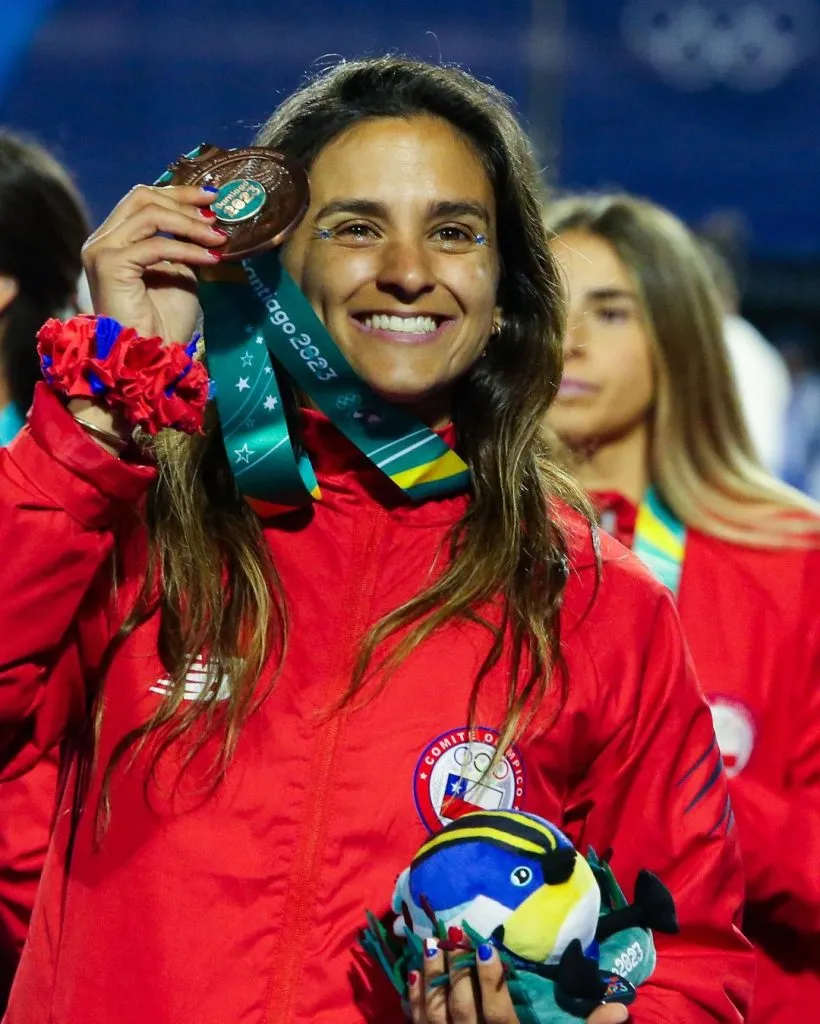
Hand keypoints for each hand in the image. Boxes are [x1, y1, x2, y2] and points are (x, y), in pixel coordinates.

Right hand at [82, 184, 227, 343]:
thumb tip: (207, 222)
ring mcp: (102, 251)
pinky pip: (155, 245)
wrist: (151, 357)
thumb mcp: (182, 274)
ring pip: (149, 215)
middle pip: (141, 197)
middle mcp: (102, 241)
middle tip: (216, 213)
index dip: (178, 194)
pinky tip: (210, 258)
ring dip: (190, 224)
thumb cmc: (165, 324)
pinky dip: (186, 248)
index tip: (211, 197)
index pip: (142, 200)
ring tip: (218, 239)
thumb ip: (184, 245)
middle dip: (183, 200)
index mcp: (116, 241)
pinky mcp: (110, 265)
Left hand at [407, 939, 629, 1023]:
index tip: (487, 948)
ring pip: (435, 1015)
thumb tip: (621, 1009)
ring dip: (431, 979)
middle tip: (455, 935)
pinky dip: (414, 1001)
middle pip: (461, 1012)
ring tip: (429, 945)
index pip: (498, 1017)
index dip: (490, 983)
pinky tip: (412, 975)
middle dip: (458, 973)